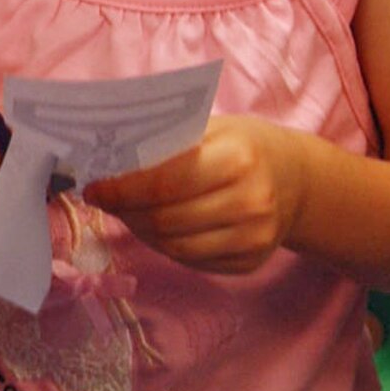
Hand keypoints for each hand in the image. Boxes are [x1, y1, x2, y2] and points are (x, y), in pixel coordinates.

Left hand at [86, 117, 308, 275]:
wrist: (296, 178)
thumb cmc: (241, 145)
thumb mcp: (210, 128)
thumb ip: (165, 143)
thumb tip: (107, 162)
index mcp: (237, 157)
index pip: (163, 182)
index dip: (120, 189)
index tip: (93, 188)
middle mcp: (250, 201)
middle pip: (165, 220)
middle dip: (125, 211)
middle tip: (104, 201)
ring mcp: (254, 237)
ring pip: (174, 247)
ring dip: (140, 230)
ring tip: (127, 212)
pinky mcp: (251, 262)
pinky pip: (192, 261)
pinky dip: (165, 245)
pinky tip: (156, 227)